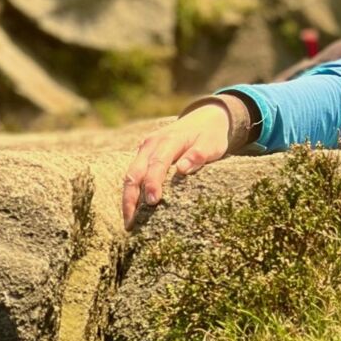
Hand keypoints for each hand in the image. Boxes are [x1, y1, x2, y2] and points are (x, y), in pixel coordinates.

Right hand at [122, 104, 231, 229]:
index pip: (157, 163)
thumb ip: (199, 154)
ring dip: (128, 198)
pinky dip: (132, 192)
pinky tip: (133, 210)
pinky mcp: (143, 155)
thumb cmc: (210, 134)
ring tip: (129, 223)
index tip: (153, 201)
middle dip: (131, 198)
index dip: (153, 183)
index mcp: (169, 140)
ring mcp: (145, 148)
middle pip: (135, 172)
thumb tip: (182, 169)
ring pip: (130, 175)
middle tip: (131, 223)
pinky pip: (133, 174)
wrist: (204, 117)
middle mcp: (151, 144)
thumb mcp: (212, 143)